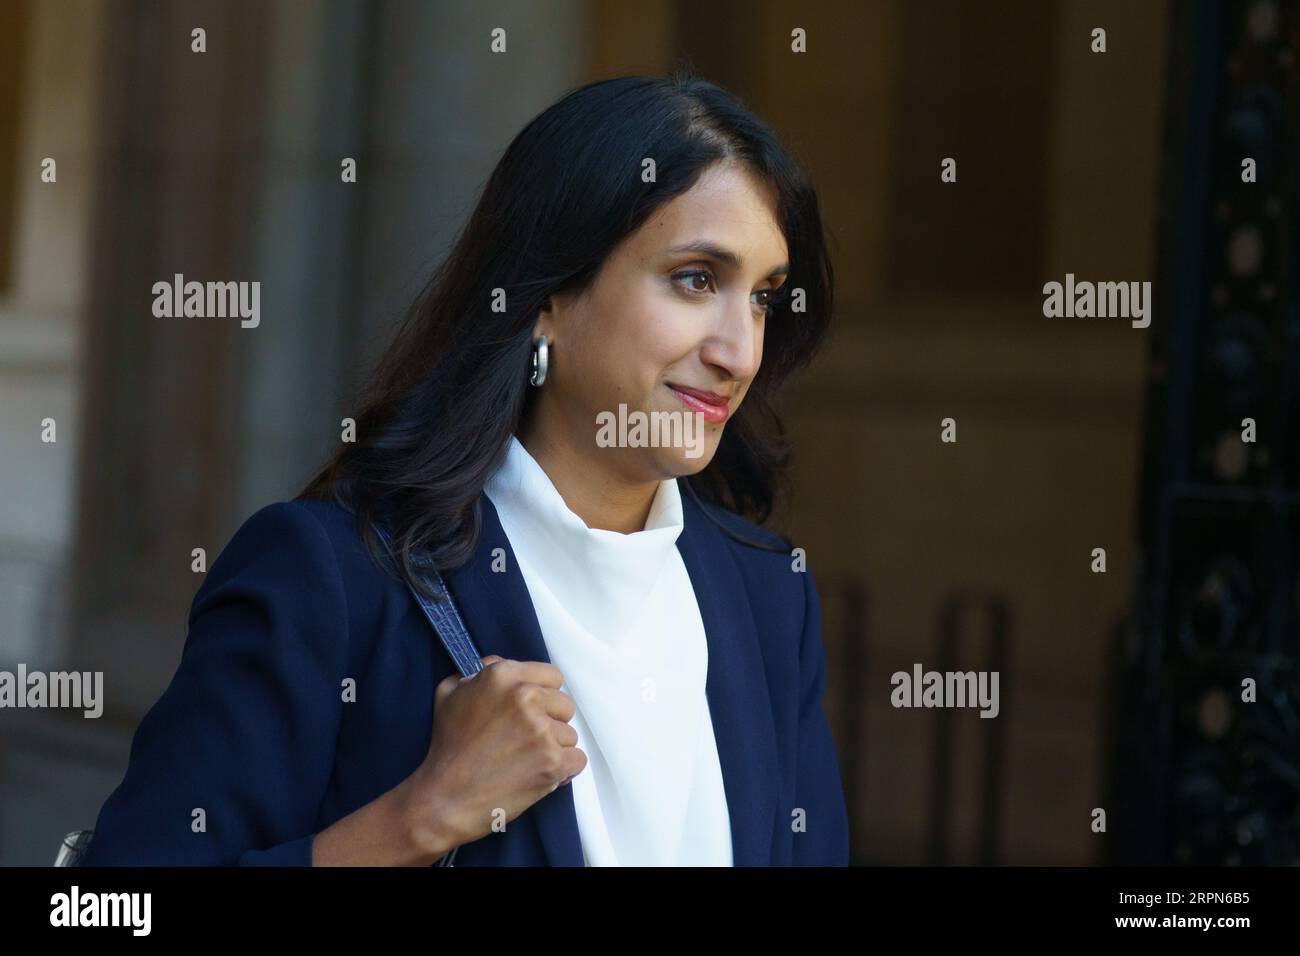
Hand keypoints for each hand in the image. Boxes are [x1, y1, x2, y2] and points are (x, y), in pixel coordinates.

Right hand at [404, 654, 586, 852]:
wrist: (445, 798)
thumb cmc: (447, 747)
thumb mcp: (450, 693)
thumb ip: (479, 671)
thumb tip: (502, 664)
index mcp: (503, 676)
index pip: (552, 675)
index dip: (543, 695)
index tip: (532, 711)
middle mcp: (526, 697)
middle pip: (565, 705)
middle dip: (550, 721)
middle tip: (525, 740)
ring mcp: (541, 730)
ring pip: (570, 735)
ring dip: (553, 748)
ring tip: (524, 761)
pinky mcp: (552, 761)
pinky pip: (577, 760)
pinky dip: (564, 770)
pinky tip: (539, 774)